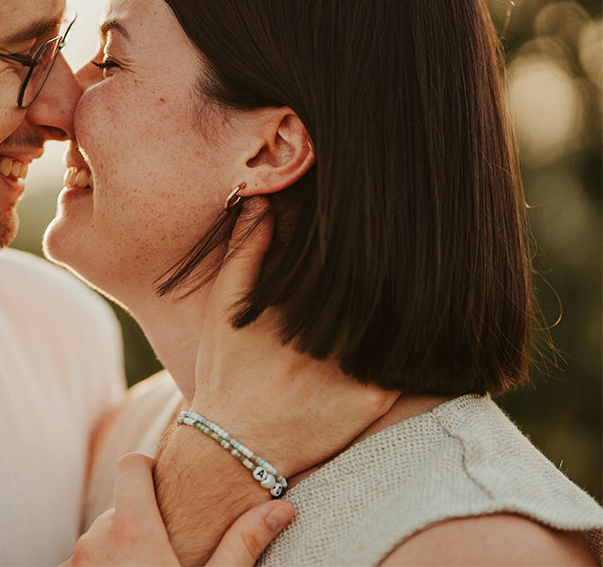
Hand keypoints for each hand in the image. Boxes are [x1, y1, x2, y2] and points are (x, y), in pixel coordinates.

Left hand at [63, 453, 292, 566]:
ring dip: (118, 551)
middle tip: (167, 556)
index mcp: (133, 530)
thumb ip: (243, 543)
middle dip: (140, 523)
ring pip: (98, 539)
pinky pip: (81, 564)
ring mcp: (75, 565)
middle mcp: (95, 540)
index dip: (148, 471)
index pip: (131, 465)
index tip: (163, 490)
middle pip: (117, 508)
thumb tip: (281, 506)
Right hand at [194, 196, 399, 477]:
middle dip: (392, 271)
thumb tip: (262, 200)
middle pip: (378, 290)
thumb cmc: (226, 371)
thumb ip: (243, 253)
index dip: (365, 244)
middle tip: (409, 246)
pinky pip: (405, 368)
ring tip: (423, 286)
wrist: (233, 445)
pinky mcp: (370, 401)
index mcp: (299, 305)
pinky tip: (418, 336)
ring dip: (408, 309)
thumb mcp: (224, 306)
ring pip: (397, 327)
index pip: (349, 262)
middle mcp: (329, 335)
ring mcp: (354, 370)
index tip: (377, 225)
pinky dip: (412, 352)